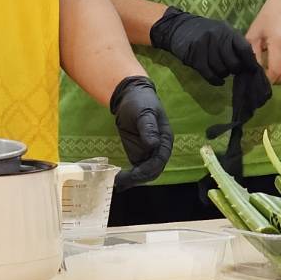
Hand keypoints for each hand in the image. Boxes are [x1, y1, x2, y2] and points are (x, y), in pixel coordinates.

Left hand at [110, 76, 174, 190]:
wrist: (130, 96)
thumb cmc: (140, 102)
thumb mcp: (144, 113)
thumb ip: (148, 128)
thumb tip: (153, 145)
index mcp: (165, 140)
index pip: (158, 161)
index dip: (146, 171)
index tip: (131, 175)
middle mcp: (159, 150)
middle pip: (152, 171)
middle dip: (137, 179)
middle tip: (119, 182)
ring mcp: (148, 152)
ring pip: (144, 174)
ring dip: (132, 181)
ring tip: (115, 183)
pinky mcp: (138, 153)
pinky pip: (135, 169)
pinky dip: (128, 176)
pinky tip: (116, 180)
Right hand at [149, 7, 258, 85]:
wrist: (179, 28)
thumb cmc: (205, 32)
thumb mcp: (222, 32)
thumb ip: (234, 44)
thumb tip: (250, 62)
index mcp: (227, 31)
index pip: (244, 48)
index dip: (249, 62)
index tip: (252, 70)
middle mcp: (217, 37)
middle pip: (233, 62)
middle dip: (235, 70)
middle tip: (232, 70)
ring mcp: (205, 46)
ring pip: (221, 70)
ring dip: (223, 74)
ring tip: (222, 72)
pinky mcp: (194, 56)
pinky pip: (209, 74)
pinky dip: (215, 80)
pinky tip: (217, 80)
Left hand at [245, 0, 280, 83]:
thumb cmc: (266, 20)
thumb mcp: (253, 35)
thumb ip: (252, 55)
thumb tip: (253, 72)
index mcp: (279, 43)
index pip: (275, 71)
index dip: (266, 80)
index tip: (258, 79)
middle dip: (274, 81)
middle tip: (264, 76)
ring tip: (272, 73)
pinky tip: (280, 68)